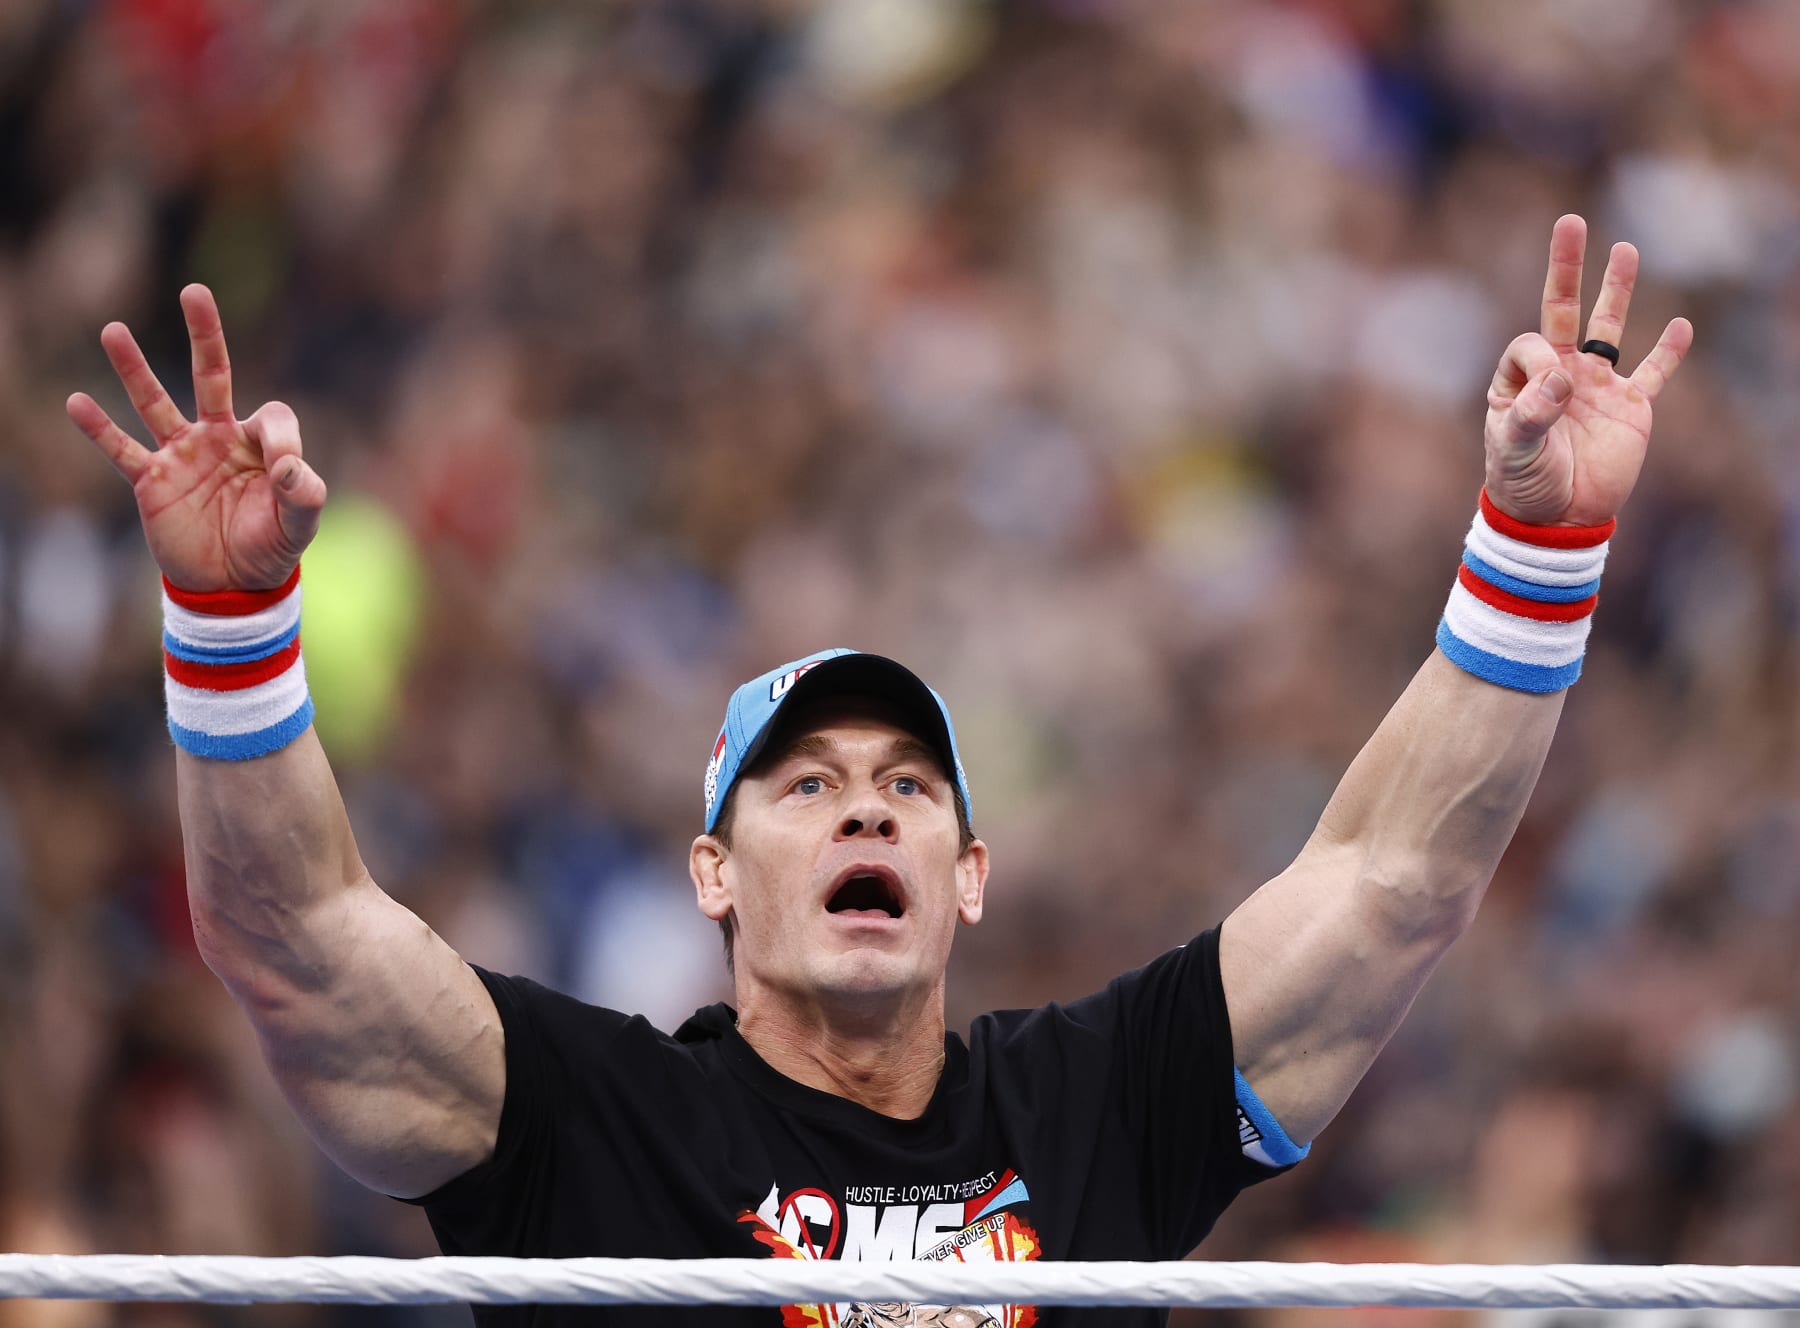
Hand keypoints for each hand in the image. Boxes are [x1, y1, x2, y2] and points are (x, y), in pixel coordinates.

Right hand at [66, 285, 326, 591]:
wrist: (234, 585)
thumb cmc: (271, 547)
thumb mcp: (301, 524)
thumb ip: (305, 493)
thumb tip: (287, 468)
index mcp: (260, 443)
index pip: (272, 416)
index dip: (281, 439)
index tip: (284, 472)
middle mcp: (218, 437)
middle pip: (211, 375)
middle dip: (205, 335)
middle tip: (194, 292)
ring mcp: (182, 456)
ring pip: (156, 402)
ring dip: (135, 369)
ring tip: (113, 330)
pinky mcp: (153, 481)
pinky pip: (123, 450)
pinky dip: (100, 429)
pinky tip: (77, 401)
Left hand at [1483, 214, 1693, 526]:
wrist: (1557, 521)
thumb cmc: (1523, 484)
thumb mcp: (1514, 449)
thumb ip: (1532, 412)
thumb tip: (1562, 377)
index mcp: (1520, 380)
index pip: (1533, 342)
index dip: (1541, 358)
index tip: (1551, 391)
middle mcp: (1558, 374)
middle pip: (1563, 310)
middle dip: (1567, 268)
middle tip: (1571, 222)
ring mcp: (1597, 387)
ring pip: (1608, 329)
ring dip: (1617, 290)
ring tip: (1625, 249)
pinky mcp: (1631, 408)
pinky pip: (1653, 374)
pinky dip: (1667, 353)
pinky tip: (1680, 325)